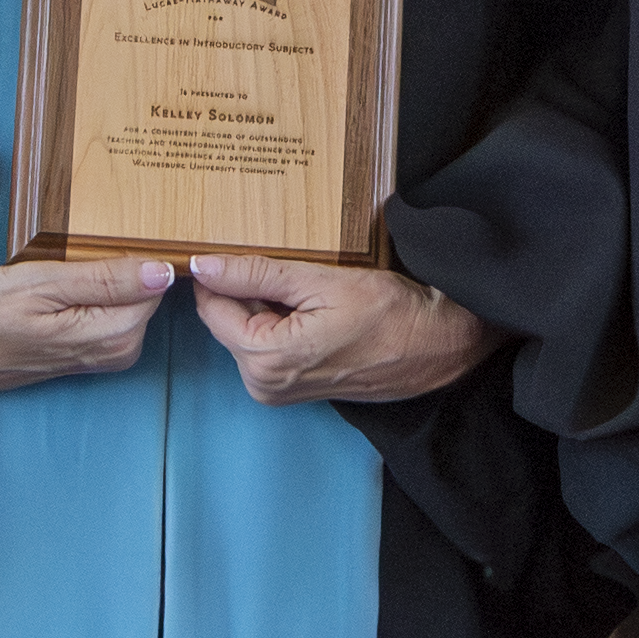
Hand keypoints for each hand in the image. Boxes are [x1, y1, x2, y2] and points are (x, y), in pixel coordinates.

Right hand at [0, 255, 180, 393]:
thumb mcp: (42, 285)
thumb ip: (105, 280)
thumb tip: (163, 272)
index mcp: (113, 336)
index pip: (158, 283)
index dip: (142, 252)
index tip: (120, 229)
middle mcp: (116, 352)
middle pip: (146, 291)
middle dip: (123, 264)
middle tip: (79, 247)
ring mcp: (101, 354)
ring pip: (128, 299)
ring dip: (107, 276)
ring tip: (66, 261)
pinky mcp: (86, 351)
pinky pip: (109, 310)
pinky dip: (96, 290)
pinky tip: (65, 281)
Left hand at [186, 255, 494, 404]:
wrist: (434, 346)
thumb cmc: (389, 315)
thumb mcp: (319, 281)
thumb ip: (255, 274)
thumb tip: (204, 265)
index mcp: (266, 359)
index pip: (212, 309)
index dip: (216, 273)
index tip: (227, 246)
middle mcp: (263, 384)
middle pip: (227, 321)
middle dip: (244, 289)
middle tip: (284, 264)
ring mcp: (276, 391)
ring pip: (246, 331)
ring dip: (263, 304)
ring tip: (304, 287)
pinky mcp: (291, 388)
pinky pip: (265, 345)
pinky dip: (277, 320)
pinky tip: (308, 306)